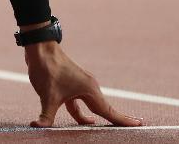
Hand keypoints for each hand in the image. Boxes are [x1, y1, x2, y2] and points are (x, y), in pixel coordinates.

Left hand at [25, 42, 141, 127]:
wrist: (40, 48)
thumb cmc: (47, 69)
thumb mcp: (47, 96)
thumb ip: (46, 115)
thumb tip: (39, 127)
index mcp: (89, 90)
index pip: (108, 111)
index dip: (123, 120)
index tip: (140, 124)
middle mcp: (88, 87)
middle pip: (104, 109)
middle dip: (116, 120)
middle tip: (135, 127)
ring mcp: (80, 86)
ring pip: (90, 107)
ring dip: (96, 118)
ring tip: (105, 130)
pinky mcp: (70, 85)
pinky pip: (79, 104)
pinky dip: (81, 113)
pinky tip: (84, 122)